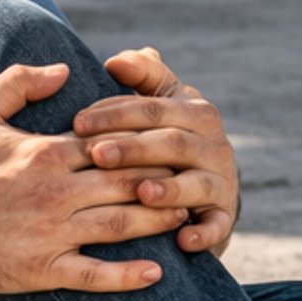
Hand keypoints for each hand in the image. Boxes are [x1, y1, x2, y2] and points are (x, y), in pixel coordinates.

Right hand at [0, 62, 187, 292]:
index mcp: (45, 152)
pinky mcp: (42, 269)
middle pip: (127, 182)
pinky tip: (156, 273)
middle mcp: (55, 191)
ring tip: (187, 214)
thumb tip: (62, 67)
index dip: (147, 141)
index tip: (173, 139)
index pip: (113, 143)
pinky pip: (94, 274)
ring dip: (159, 220)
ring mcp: (50, 233)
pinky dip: (128, 276)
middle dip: (165, 178)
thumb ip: (19, 83)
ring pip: (120, 223)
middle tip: (194, 176)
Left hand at [73, 47, 239, 257]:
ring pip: (195, 183)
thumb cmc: (164, 139)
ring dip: (169, 189)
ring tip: (140, 192)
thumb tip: (116, 61)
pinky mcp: (223, 218)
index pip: (153, 108)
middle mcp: (213, 144)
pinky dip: (203, 233)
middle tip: (96, 155)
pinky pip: (217, 226)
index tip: (78, 122)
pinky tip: (181, 239)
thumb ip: (141, 76)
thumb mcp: (159, 103)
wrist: (205, 188)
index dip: (116, 113)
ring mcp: (221, 182)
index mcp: (195, 112)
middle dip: (133, 148)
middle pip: (171, 143)